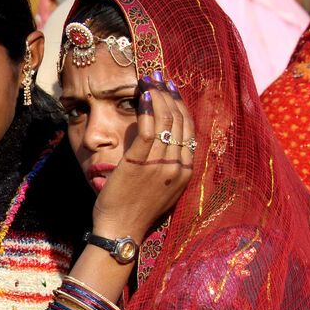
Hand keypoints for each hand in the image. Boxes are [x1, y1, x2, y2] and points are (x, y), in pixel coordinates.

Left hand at [92, 73, 193, 241]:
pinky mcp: (138, 165)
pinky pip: (148, 131)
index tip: (172, 91)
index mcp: (186, 173)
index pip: (189, 131)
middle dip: (170, 96)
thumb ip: (166, 165)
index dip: (181, 107)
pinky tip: (142, 96)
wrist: (121, 229)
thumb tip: (160, 138)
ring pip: (165, 123)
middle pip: (179, 122)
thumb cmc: (135, 209)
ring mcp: (159, 166)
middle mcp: (177, 167)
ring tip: (149, 81)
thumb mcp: (161, 187)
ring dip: (157, 97)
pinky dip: (147, 110)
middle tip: (160, 79)